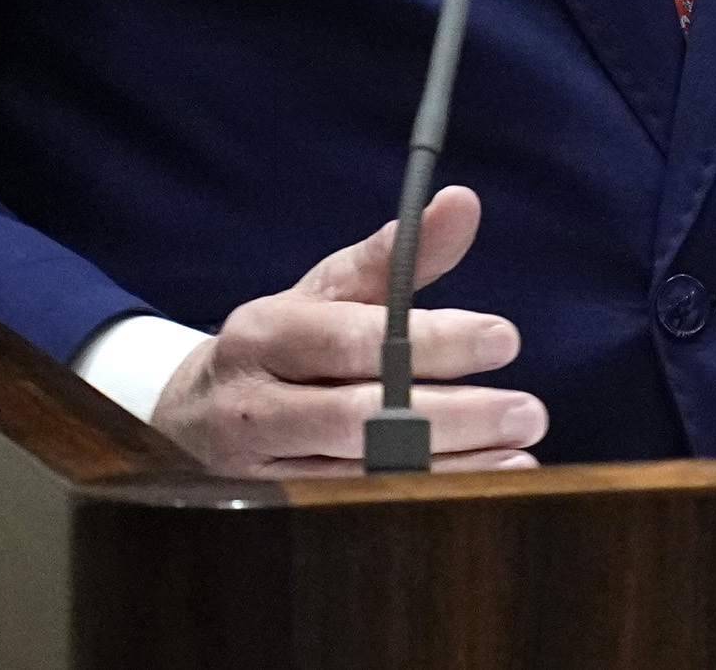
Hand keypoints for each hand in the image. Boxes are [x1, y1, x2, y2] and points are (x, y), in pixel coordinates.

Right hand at [148, 184, 547, 472]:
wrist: (187, 419)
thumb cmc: (278, 344)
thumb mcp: (324, 292)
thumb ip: (396, 254)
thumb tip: (462, 203)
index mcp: (264, 332)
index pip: (353, 339)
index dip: (431, 341)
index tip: (504, 338)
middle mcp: (254, 402)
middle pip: (359, 416)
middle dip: (453, 417)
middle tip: (528, 412)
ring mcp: (259, 467)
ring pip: (362, 473)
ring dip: (450, 467)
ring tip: (518, 454)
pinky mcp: (273, 512)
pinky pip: (355, 507)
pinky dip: (421, 498)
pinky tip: (477, 488)